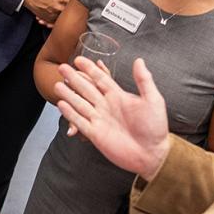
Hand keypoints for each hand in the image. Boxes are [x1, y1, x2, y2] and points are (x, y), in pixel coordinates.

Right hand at [23, 0, 77, 27]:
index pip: (74, 3)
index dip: (77, 1)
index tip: (76, 0)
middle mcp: (58, 8)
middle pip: (70, 12)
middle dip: (72, 10)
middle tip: (71, 6)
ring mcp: (52, 14)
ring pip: (63, 18)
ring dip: (64, 16)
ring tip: (63, 11)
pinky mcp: (47, 18)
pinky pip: (55, 22)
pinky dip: (56, 20)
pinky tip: (55, 16)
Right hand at [54, 57, 170, 178]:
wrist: (152, 154)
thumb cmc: (155, 128)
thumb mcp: (153, 100)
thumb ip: (144, 80)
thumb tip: (139, 60)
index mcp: (118, 96)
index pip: (101, 79)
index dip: (90, 69)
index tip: (79, 59)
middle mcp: (106, 106)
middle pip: (87, 89)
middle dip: (74, 78)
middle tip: (63, 68)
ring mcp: (100, 120)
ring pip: (80, 104)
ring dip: (69, 94)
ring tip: (58, 85)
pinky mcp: (95, 134)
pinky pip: (80, 121)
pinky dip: (70, 114)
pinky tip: (62, 105)